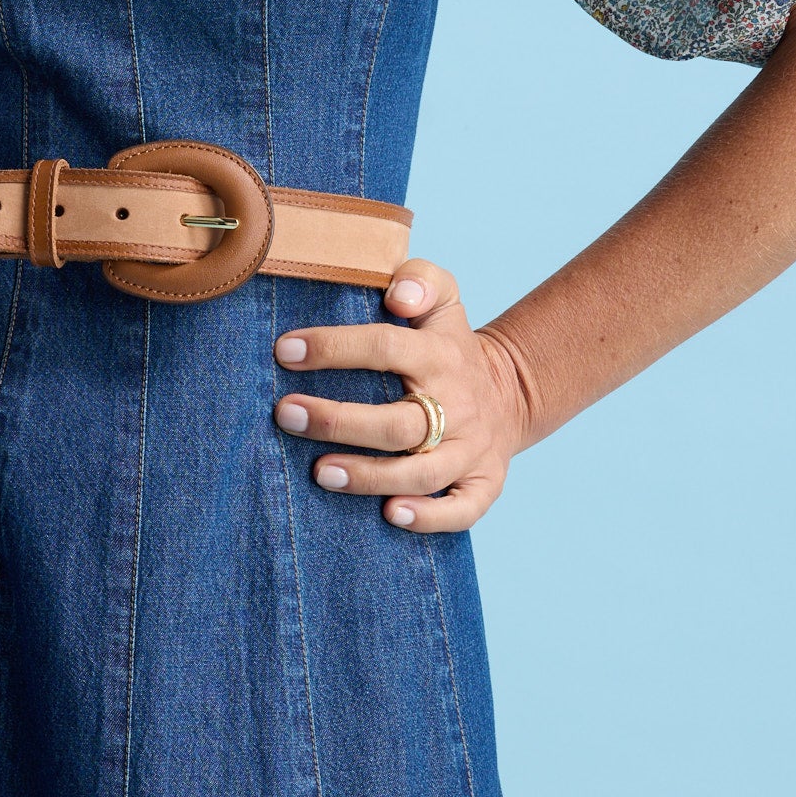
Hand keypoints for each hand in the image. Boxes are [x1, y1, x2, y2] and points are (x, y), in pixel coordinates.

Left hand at [270, 261, 529, 533]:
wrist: (510, 392)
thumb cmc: (450, 346)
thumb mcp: (444, 299)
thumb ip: (420, 279)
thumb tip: (397, 294)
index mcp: (439, 355)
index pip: (385, 347)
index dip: (334, 348)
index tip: (284, 351)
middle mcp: (457, 405)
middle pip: (398, 423)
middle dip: (338, 422)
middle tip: (286, 416)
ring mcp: (471, 449)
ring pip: (422, 472)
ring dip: (370, 476)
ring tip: (320, 472)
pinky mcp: (483, 484)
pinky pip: (462, 510)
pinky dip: (430, 517)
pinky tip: (390, 515)